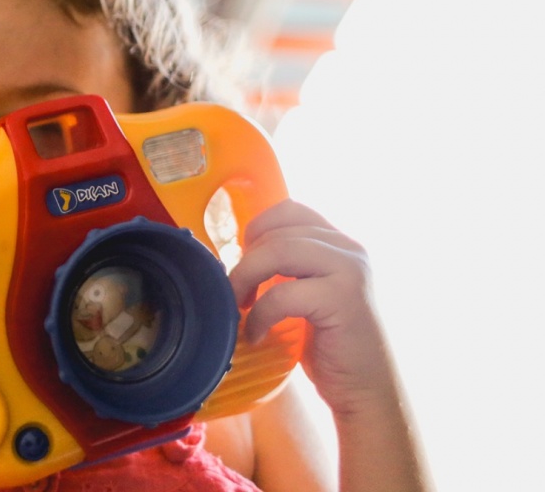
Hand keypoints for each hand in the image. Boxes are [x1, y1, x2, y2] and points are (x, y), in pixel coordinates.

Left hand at [229, 200, 397, 416]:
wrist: (365, 391)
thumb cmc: (330, 344)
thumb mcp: (307, 292)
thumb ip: (288, 266)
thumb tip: (236, 251)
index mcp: (339, 242)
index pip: (289, 210)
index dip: (257, 231)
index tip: (245, 263)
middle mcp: (349, 248)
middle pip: (277, 231)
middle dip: (245, 262)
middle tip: (236, 295)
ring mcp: (350, 270)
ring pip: (277, 252)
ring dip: (246, 280)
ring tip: (240, 308)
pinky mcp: (344, 299)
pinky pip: (284, 293)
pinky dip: (260, 314)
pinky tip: (256, 334)